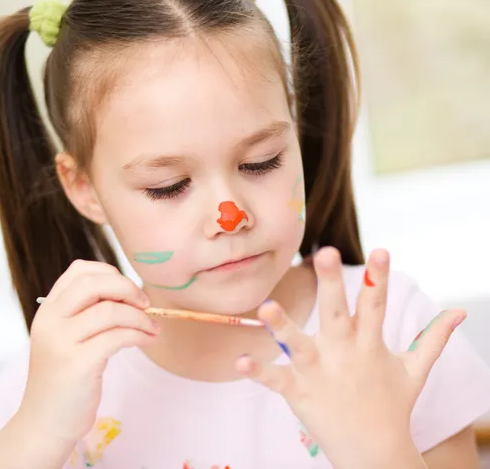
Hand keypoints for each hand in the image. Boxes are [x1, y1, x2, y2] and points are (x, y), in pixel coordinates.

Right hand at [18, 260, 158, 443]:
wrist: (45, 423)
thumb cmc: (63, 380)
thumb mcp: (66, 338)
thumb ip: (86, 313)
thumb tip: (129, 293)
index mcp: (48, 310)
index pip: (79, 270)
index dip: (110, 273)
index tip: (128, 291)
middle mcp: (50, 321)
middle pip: (93, 283)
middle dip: (127, 288)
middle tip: (145, 303)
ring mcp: (61, 342)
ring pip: (110, 310)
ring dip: (140, 316)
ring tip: (152, 327)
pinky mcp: (78, 364)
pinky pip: (117, 337)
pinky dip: (139, 334)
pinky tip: (148, 339)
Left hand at [236, 247, 465, 468]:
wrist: (375, 455)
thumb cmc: (393, 405)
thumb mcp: (415, 370)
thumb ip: (434, 338)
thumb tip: (459, 311)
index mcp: (371, 345)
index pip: (376, 305)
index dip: (380, 277)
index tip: (380, 250)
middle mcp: (344, 355)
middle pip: (336, 314)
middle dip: (331, 284)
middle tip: (324, 252)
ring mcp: (319, 374)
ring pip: (298, 345)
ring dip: (282, 327)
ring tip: (266, 307)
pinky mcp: (299, 393)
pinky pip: (276, 380)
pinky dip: (259, 373)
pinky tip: (240, 362)